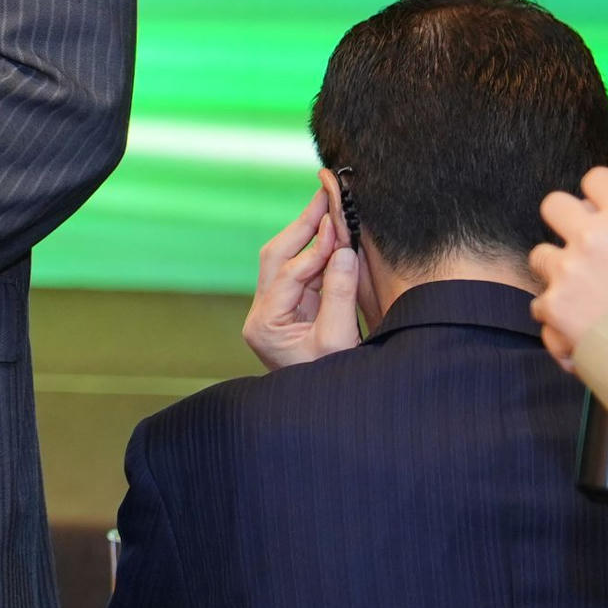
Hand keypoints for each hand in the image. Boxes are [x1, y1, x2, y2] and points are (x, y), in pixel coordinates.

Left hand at [241, 177, 364, 370]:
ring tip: (329, 206)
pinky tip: (335, 236)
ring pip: (287, 261)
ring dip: (309, 235)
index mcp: (265, 325)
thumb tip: (343, 251)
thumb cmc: (332, 383)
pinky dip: (319, 254)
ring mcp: (276, 311)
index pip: (287, 275)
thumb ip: (339, 295)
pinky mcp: (293, 311)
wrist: (326, 411)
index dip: (314, 249)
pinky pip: (303, 273)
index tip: (337, 224)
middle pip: (276, 257)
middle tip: (324, 195)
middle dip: (301, 227)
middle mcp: (263, 314)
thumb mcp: (338, 341)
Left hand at [530, 168, 607, 367]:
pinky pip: (540, 302)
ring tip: (591, 288)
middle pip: (554, 205)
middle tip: (592, 242)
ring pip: (542, 254)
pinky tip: (585, 322)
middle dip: (570, 219)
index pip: (595, 178)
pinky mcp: (556, 307)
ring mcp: (568, 273)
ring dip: (562, 268)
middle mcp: (590, 239)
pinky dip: (559, 313)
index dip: (604, 191)